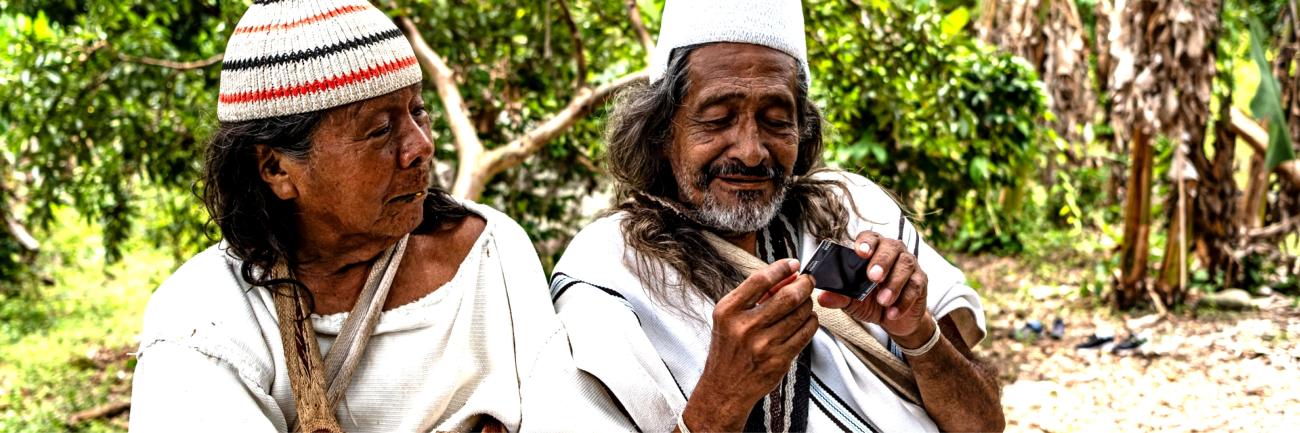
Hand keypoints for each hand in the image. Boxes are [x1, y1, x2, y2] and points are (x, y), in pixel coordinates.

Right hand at [683, 259, 818, 431]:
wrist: (724, 388)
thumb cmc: (728, 349)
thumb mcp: (729, 318)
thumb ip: (754, 296)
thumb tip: (786, 276)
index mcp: (728, 311)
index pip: (760, 280)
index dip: (782, 268)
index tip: (793, 264)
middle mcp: (745, 327)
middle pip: (787, 296)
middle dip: (804, 284)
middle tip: (808, 280)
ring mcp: (763, 345)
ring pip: (800, 314)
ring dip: (808, 304)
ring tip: (806, 302)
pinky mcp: (779, 360)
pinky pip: (805, 334)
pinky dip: (811, 322)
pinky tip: (807, 320)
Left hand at [815, 231, 931, 345]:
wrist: (894, 320)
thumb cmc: (870, 302)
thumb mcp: (852, 302)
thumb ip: (839, 297)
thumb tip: (822, 297)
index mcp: (872, 249)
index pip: (869, 237)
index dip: (866, 242)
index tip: (861, 252)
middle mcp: (892, 251)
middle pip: (890, 247)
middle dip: (881, 262)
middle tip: (873, 278)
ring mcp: (909, 264)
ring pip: (905, 265)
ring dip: (893, 284)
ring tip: (883, 301)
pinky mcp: (920, 280)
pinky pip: (915, 286)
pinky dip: (904, 301)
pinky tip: (893, 313)